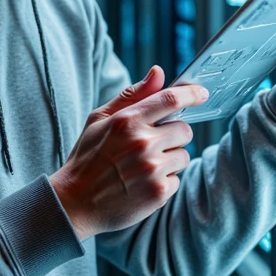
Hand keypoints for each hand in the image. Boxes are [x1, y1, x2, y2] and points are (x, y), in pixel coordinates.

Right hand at [49, 67, 207, 240]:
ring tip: (142, 168)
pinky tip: (141, 185)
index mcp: (127, 121)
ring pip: (184, 156)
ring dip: (170, 160)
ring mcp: (152, 169)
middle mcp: (142, 143)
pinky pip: (177, 180)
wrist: (74, 203)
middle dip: (174, 135)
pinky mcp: (158, 193)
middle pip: (185, 130)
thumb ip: (132, 95)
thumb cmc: (87, 158)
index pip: (170, 99)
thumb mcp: (99, 120)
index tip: (201, 94)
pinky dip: (163, 182)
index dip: (191, 94)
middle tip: (153, 145)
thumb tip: (158, 72)